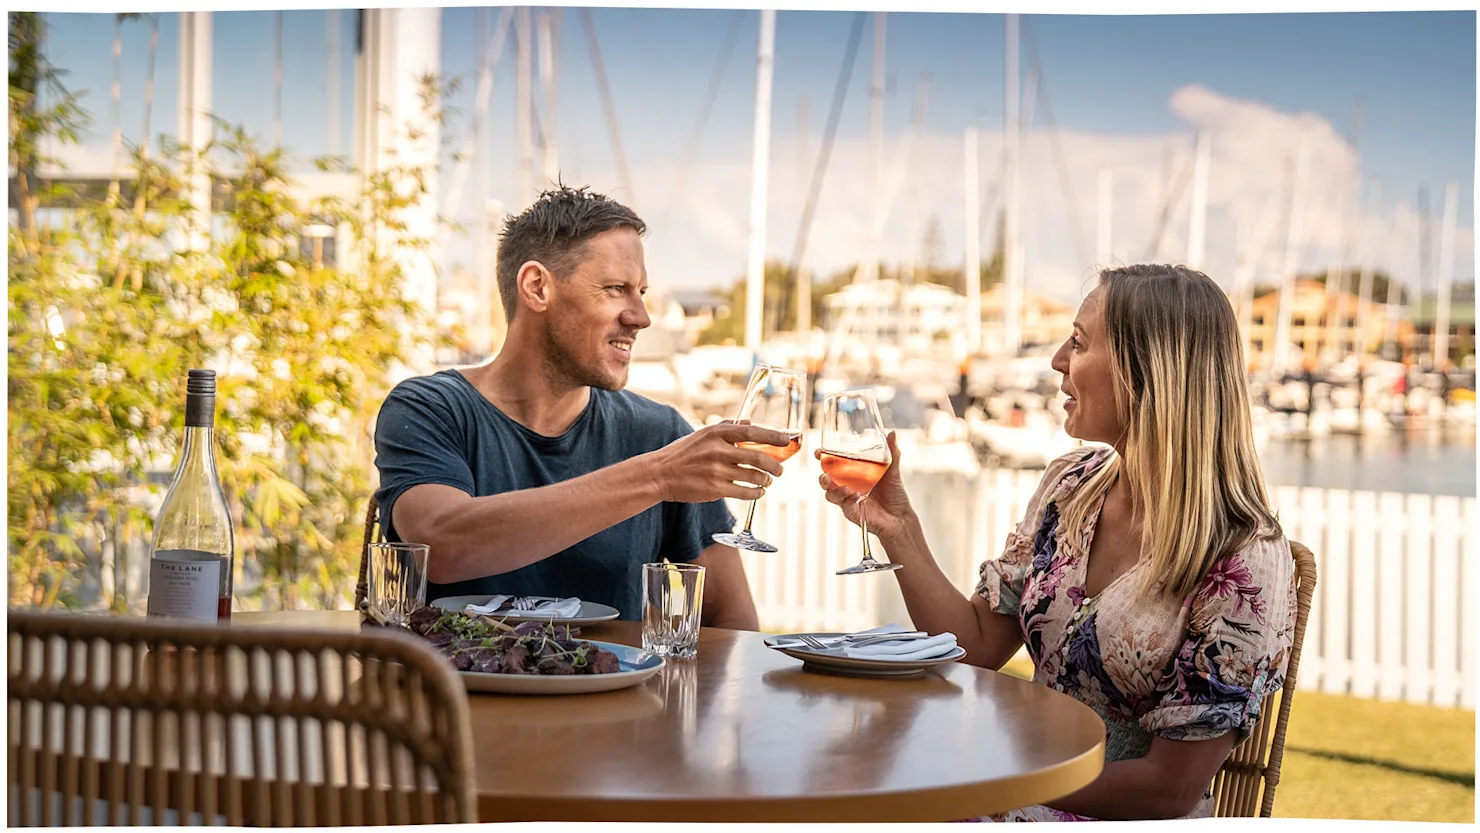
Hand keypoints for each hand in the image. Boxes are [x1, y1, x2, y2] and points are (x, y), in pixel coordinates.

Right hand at [649, 420, 789, 502]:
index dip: (772, 437)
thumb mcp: (702, 433)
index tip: (786, 441)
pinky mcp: (714, 489)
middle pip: (757, 457)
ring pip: (753, 476)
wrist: (659, 473)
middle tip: (780, 470)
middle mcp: (717, 450)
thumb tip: (750, 422)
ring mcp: (716, 470)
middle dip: (774, 465)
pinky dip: (756, 493)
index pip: (751, 431)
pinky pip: (744, 492)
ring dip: (766, 480)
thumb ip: (727, 427)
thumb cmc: (683, 453)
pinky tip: (758, 492)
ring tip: (768, 481)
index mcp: (716, 432)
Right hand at [816, 430, 914, 543]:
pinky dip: (846, 498)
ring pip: (829, 493)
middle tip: (826, 474)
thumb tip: (892, 433)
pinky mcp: (850, 510)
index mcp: (853, 472)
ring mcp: (847, 498)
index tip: (819, 452)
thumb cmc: (895, 493)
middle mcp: (847, 484)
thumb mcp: (893, 470)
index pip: (833, 463)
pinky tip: (855, 495)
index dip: (823, 457)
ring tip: (845, 487)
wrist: (900, 516)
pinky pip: (842, 504)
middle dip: (823, 475)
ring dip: (832, 489)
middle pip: (826, 478)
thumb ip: (892, 452)